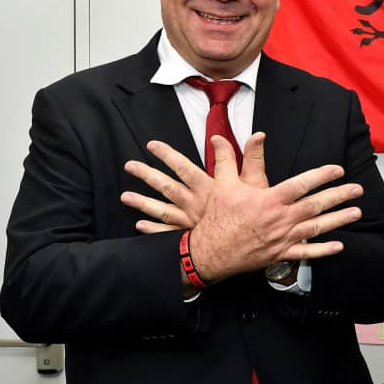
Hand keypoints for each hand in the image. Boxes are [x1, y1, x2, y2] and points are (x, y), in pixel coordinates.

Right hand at [120, 133, 362, 282]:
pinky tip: (339, 245)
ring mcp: (282, 238)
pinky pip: (306, 253)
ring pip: (317, 228)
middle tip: (357, 189)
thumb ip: (228, 159)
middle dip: (339, 196)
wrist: (210, 251)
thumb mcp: (223, 185)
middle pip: (316, 206)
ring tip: (356, 212)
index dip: (322, 176)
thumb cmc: (218, 217)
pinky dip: (324, 250)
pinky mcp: (280, 254)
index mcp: (270, 199)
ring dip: (338, 219)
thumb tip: (221, 137)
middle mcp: (280, 219)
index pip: (302, 184)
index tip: (338, 170)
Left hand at [121, 132, 272, 231]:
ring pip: (161, 209)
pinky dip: (152, 230)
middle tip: (130, 166)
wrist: (249, 246)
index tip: (153, 146)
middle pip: (166, 186)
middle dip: (147, 175)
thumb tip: (256, 136)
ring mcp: (189, 222)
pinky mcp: (190, 238)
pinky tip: (141, 226)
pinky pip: (166, 233)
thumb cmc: (253, 217)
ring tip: (126, 197)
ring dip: (143, 203)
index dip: (168, 155)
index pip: (184, 166)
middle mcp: (194, 203)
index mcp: (208, 188)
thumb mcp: (258, 184)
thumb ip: (254, 158)